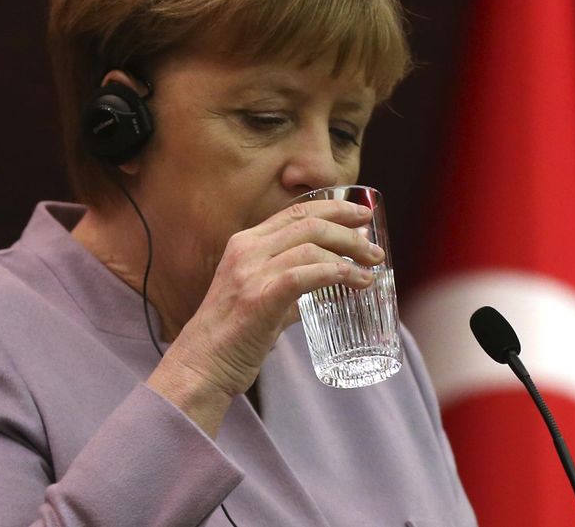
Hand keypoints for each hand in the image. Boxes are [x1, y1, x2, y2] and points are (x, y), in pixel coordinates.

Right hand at [147, 199, 384, 432]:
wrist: (201, 366)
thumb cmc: (232, 336)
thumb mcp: (259, 297)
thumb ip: (291, 286)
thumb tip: (330, 281)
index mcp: (244, 243)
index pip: (296, 211)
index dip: (333, 208)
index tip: (361, 215)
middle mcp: (246, 250)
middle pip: (309, 223)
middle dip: (349, 229)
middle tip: (374, 246)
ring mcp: (250, 273)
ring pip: (311, 246)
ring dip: (350, 254)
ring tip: (371, 269)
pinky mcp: (259, 298)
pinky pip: (305, 275)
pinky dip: (337, 274)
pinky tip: (356, 282)